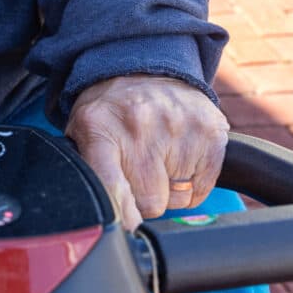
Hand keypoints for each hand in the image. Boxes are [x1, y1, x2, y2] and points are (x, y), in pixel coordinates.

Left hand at [65, 74, 227, 229]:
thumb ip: (83, 169)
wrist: (147, 67)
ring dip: (169, 190)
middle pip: (151, 202)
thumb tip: (92, 215)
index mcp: (100, 128)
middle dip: (144, 198)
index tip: (129, 225)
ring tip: (158, 160)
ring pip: (178, 198)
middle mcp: (140, 126)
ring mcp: (179, 128)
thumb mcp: (81, 130)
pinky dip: (193, 182)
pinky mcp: (211, 131)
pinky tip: (179, 157)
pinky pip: (202, 187)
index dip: (123, 214)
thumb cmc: (111, 110)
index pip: (112, 186)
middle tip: (138, 173)